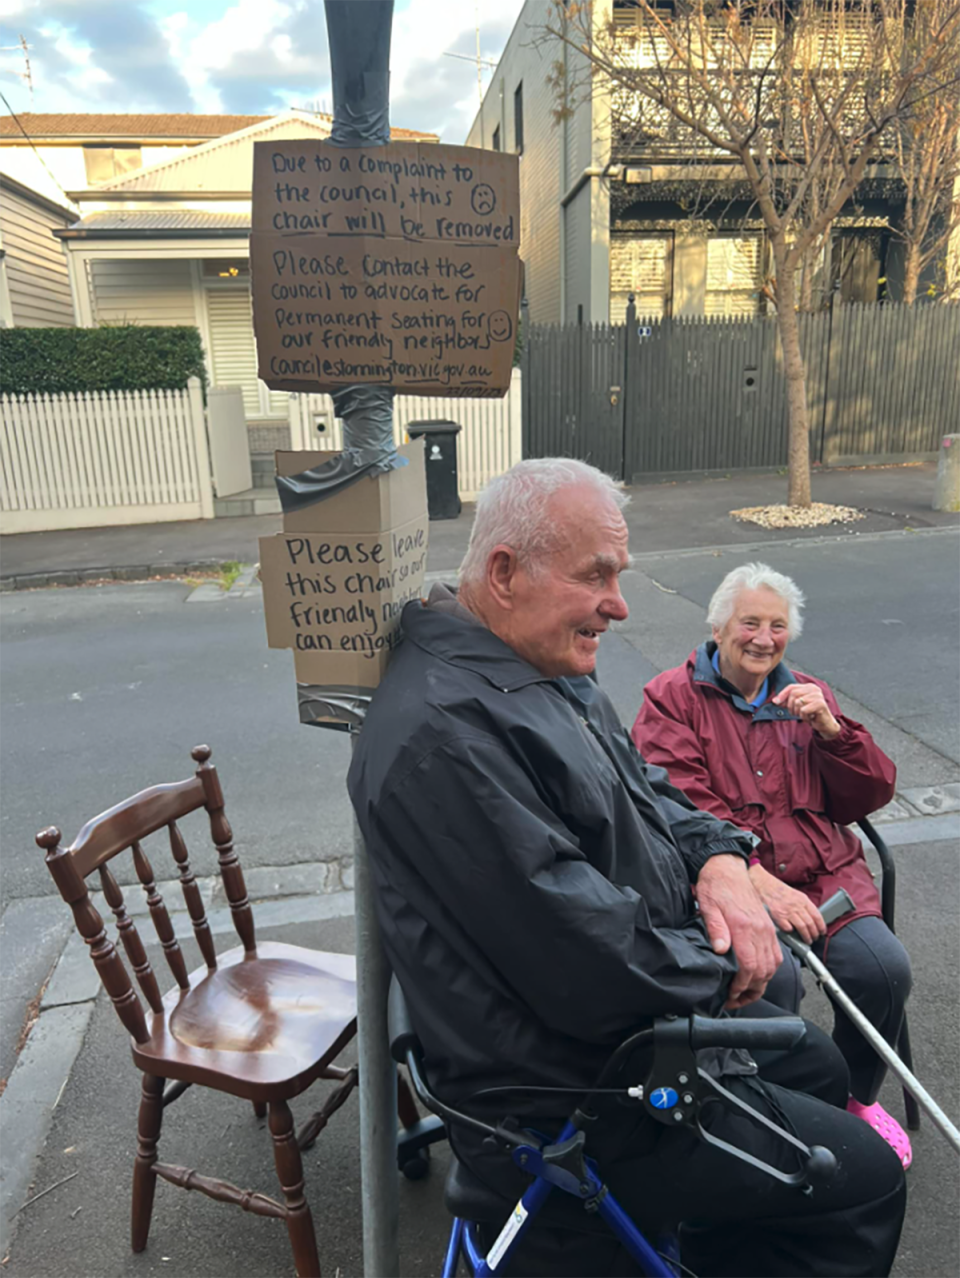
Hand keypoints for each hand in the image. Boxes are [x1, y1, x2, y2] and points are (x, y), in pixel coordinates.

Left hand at [696, 855, 781, 1009]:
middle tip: (736, 999)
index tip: (731, 993)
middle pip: (764, 970)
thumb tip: (721, 950)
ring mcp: (766, 929)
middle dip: (752, 990)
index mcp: (744, 926)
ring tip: (746, 992)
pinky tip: (758, 974)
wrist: (727, 868)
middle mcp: (760, 930)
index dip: (741, 985)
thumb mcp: (708, 906)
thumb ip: (715, 929)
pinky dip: (769, 969)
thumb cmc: (716, 886)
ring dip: (762, 982)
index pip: (750, 966)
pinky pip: (776, 954)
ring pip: (773, 965)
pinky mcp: (768, 927)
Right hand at [749, 864, 825, 943]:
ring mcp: (787, 911)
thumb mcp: (795, 894)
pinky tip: (791, 932)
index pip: (817, 915)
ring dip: (806, 936)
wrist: (764, 884)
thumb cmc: (778, 890)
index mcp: (803, 900)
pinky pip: (788, 928)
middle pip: (810, 924)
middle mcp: (796, 905)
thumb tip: (811, 918)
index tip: (822, 932)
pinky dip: (791, 932)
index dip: (821, 926)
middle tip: (814, 938)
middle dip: (814, 934)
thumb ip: (803, 905)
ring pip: (802, 928)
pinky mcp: (778, 916)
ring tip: (807, 940)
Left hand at [772, 682, 840, 739]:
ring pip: (798, 702)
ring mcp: (818, 696)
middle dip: (790, 706)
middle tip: (795, 713)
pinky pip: (803, 710)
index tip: (776, 702)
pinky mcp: (820, 704)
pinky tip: (810, 718)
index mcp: (808, 686)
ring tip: (804, 715)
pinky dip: (804, 717)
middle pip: (793, 694)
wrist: (824, 724)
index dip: (782, 694)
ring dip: (798, 712)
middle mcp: (814, 689)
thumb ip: (787, 701)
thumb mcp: (797, 706)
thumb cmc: (811, 713)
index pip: (791, 687)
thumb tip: (775, 700)